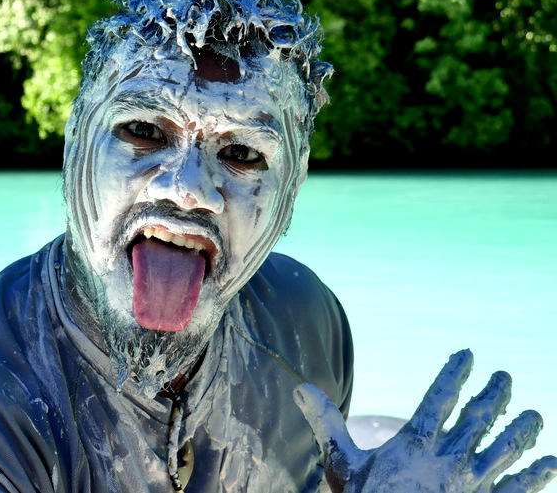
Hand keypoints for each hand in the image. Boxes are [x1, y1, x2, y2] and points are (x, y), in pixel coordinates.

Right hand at [294, 350, 556, 492]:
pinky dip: (537, 475)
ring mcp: (472, 487)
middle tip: (505, 376)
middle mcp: (450, 461)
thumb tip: (301, 386)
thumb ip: (327, 423)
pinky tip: (551, 462)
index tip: (468, 354)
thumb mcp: (342, 466)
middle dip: (494, 395)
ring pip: (504, 450)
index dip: (455, 373)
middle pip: (479, 419)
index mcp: (416, 444)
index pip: (440, 398)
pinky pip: (518, 490)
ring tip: (535, 415)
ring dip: (521, 430)